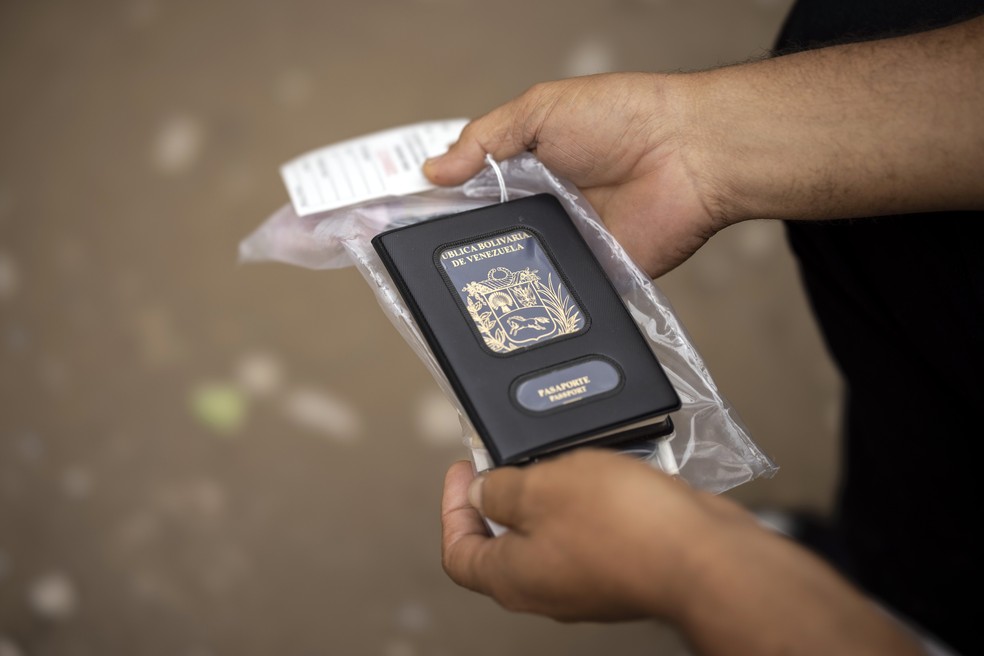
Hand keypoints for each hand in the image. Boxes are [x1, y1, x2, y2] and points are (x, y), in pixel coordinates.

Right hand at [423, 73, 720, 278]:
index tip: (412, 227)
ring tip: (468, 287)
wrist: (689, 153)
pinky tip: (515, 303)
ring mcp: (568, 245)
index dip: (445, 210)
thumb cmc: (623, 118)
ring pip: (519, 270)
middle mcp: (544, 209)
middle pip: (491, 238)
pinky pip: (557, 293)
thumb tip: (432, 171)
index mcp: (528, 168)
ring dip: (500, 274)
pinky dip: (539, 297)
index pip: (474, 196)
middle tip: (435, 263)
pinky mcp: (593, 276)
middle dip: (466, 250)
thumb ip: (483, 140)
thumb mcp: (538, 111)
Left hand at [441, 448, 746, 621]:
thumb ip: (500, 489)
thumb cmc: (625, 527)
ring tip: (564, 455)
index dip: (451, 508)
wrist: (703, 555)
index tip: (465, 469)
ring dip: (553, 489)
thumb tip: (481, 492)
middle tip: (513, 455)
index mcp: (511, 576)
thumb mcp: (542, 486)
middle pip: (504, 540)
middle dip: (505, 491)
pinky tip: (606, 468)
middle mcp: (545, 587)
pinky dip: (592, 497)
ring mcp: (587, 579)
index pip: (458, 552)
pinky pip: (594, 528)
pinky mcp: (624, 565)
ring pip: (553, 529)